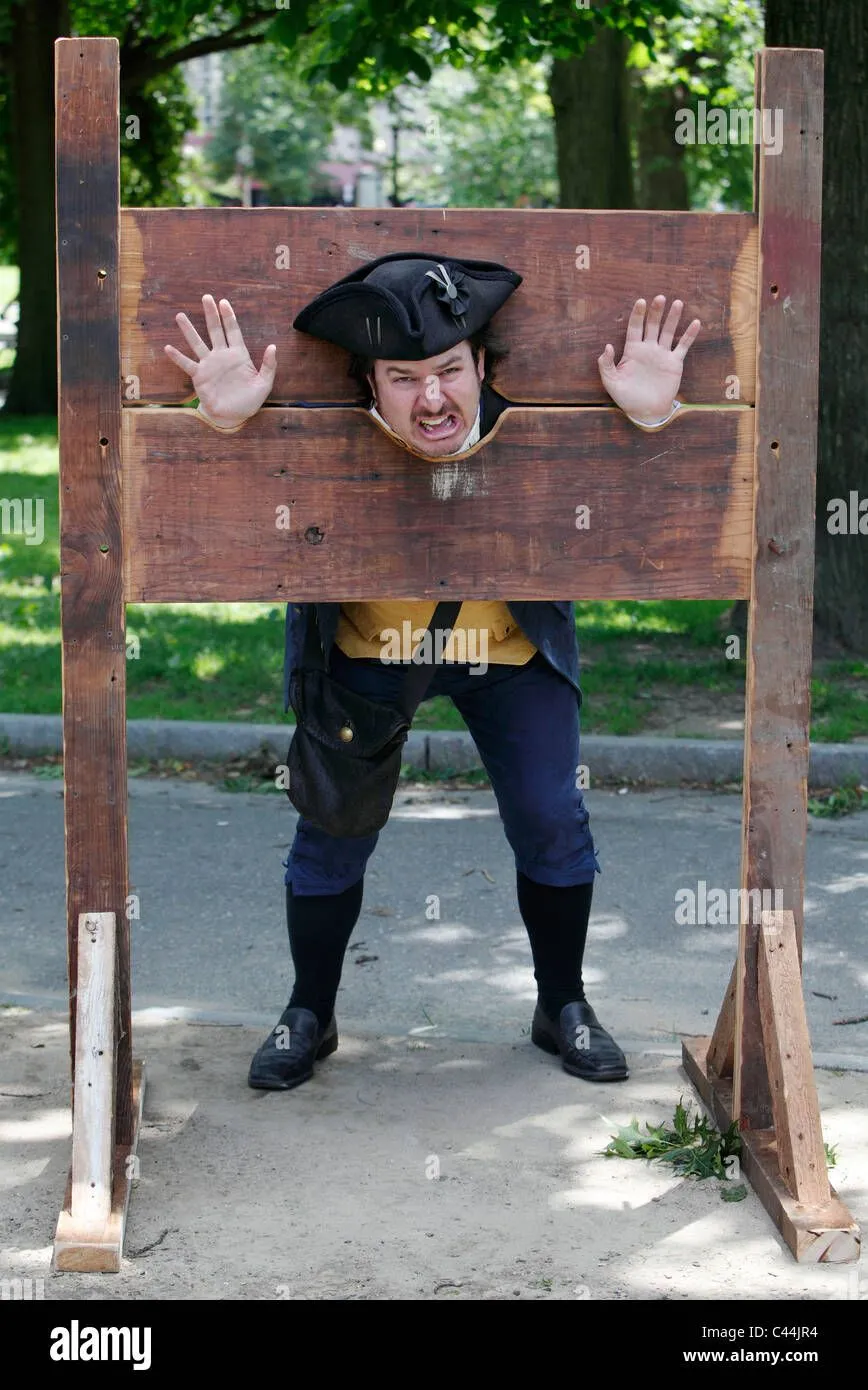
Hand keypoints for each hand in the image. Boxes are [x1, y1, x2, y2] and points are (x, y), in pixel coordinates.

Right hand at [164, 294, 276, 426]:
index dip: (229, 317)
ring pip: (198, 343)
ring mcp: (209, 364)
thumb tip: (273, 346)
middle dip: (211, 314)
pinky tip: (168, 348)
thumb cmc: (250, 400)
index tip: (223, 302)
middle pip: (215, 330)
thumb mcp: (264, 383)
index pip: (233, 331)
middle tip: (206, 297)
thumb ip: (269, 365)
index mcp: (238, 355)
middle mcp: (222, 356)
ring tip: (180, 316)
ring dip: (189, 330)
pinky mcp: (199, 376)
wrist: (234, 416)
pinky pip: (187, 364)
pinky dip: (177, 357)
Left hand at [597, 295, 699, 422]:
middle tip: (660, 298)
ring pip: (668, 332)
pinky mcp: (674, 363)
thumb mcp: (611, 382)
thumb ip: (605, 364)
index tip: (641, 302)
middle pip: (652, 325)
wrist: (646, 411)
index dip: (637, 315)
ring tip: (677, 303)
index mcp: (632, 351)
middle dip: (656, 312)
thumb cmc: (626, 397)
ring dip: (672, 318)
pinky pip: (683, 346)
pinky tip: (695, 322)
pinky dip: (689, 335)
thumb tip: (607, 346)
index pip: (635, 328)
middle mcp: (648, 349)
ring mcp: (662, 355)